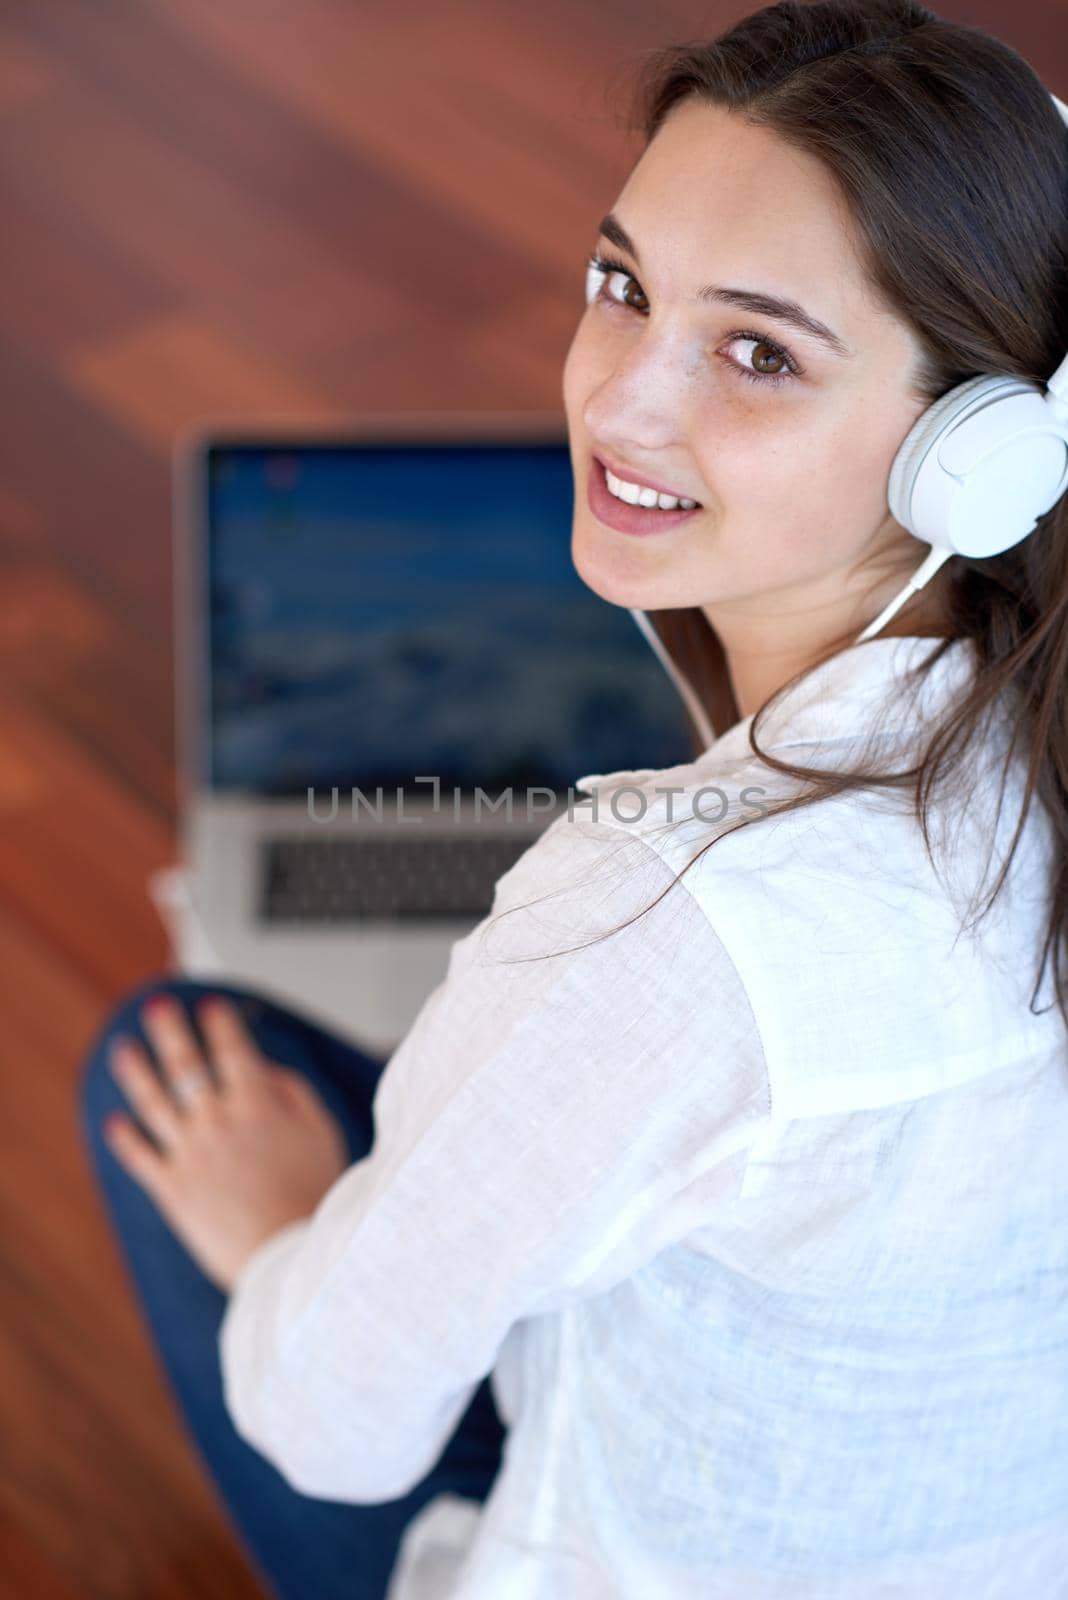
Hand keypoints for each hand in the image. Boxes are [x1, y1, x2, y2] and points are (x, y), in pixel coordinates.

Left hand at [104, 992, 349, 1294]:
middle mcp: (217, 1122)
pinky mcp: (172, 1190)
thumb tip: (263, 1070)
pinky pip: (140, 1157)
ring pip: (152, 1103)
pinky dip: (124, 1138)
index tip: (212, 1006)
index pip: (232, 1050)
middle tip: (157, 1007)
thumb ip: (293, 1093)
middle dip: (169, 1031)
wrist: (291, 1257)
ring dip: (135, 1072)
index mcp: (257, 1105)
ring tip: (122, 1049)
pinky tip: (113, 1122)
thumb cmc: (316, 1196)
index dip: (220, 1024)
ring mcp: (190, 1155)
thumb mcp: (322, 1133)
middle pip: (185, 1065)